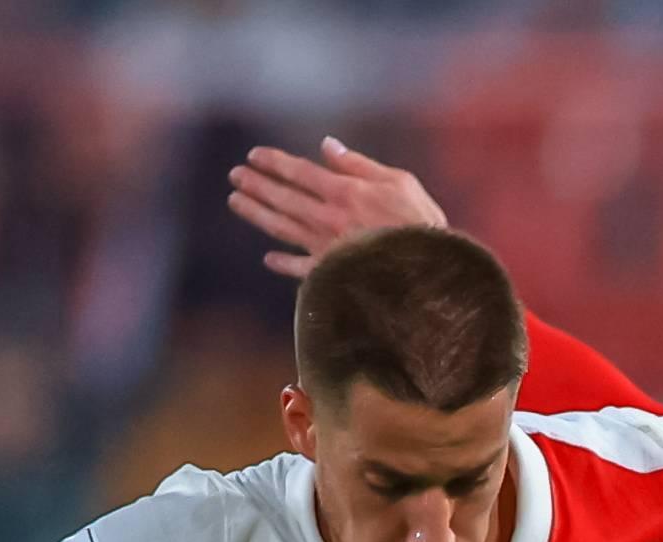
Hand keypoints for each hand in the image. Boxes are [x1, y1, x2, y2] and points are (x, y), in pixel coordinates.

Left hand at [229, 138, 447, 277]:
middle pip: (283, 198)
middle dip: (256, 185)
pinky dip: (283, 264)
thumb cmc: (420, 223)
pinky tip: (268, 258)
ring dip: (256, 214)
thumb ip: (358, 164)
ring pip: (282, 228)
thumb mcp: (399, 181)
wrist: (428, 273)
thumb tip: (327, 146)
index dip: (274, 162)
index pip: (300, 172)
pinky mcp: (332, 274)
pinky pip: (300, 269)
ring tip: (236, 201)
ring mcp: (326, 248)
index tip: (253, 155)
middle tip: (234, 175)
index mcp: (344, 192)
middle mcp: (328, 219)